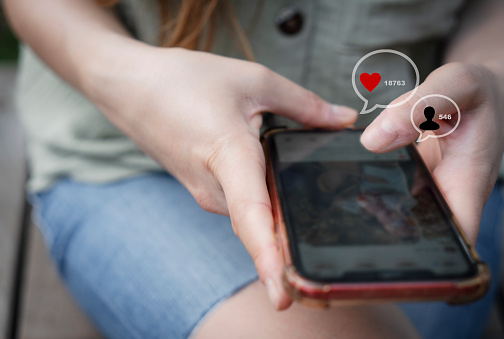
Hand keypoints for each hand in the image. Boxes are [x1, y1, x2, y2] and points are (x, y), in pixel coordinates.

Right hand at [91, 46, 356, 308]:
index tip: (282, 295)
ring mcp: (206, 193)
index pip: (252, 216)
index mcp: (228, 155)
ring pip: (254, 216)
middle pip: (262, 226)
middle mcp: (214, 188)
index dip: (268, 258)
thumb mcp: (253, 80)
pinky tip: (283, 191)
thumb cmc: (184, 81)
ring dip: (281, 223)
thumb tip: (343, 120)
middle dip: (291, 248)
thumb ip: (304, 104)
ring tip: (316, 225)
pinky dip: (264, 205)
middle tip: (327, 268)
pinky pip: (242, 205)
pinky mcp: (205, 191)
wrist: (131, 88)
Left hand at [361, 62, 503, 243]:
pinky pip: (394, 193)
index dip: (431, 253)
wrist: (483, 92)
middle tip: (358, 224)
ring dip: (377, 215)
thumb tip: (372, 141)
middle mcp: (449, 192)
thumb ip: (416, 109)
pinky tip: (351, 184)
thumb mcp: (455, 85)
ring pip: (404, 215)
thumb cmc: (479, 92)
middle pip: (422, 232)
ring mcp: (431, 188)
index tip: (396, 253)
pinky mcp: (416, 179)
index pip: (456, 236)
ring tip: (349, 205)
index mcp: (468, 180)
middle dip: (391, 235)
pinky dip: (375, 190)